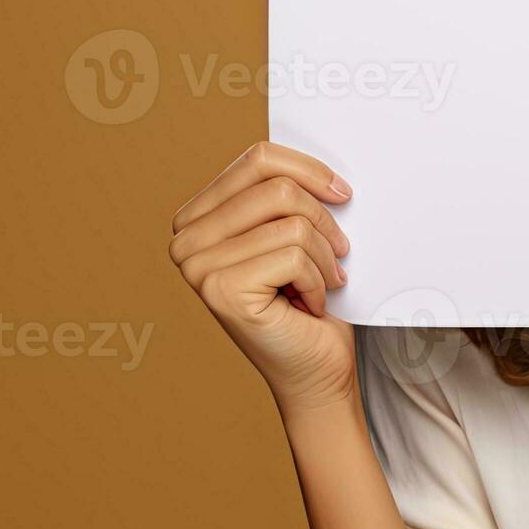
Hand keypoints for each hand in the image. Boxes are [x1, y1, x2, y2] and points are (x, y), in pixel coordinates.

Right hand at [170, 141, 360, 412]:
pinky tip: (310, 305)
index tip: (343, 192)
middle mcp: (185, 239)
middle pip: (276, 187)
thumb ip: (289, 193)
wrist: (316, 370)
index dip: (310, 169)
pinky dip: (318, 281)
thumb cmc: (309, 300)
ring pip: (292, 222)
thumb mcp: (295, 231)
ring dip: (325, 256)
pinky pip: (294, 255)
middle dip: (324, 218)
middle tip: (341, 250)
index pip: (258, 159)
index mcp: (198, 215)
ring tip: (324, 282)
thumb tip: (322, 159)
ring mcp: (197, 266)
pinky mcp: (220, 290)